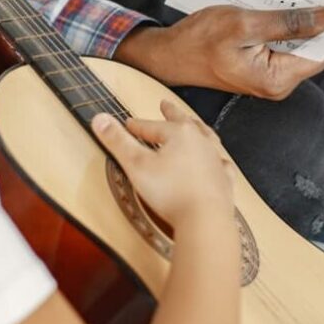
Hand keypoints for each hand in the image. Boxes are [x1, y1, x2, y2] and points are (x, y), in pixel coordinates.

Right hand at [90, 101, 233, 226]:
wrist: (205, 219)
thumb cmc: (170, 192)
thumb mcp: (136, 164)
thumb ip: (117, 141)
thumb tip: (99, 118)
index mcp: (178, 133)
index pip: (151, 126)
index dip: (136, 126)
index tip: (127, 124)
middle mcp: (200, 141)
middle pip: (182, 122)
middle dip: (171, 113)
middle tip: (165, 104)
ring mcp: (214, 159)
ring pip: (206, 137)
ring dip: (198, 129)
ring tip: (194, 123)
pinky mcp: (224, 179)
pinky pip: (222, 164)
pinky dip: (217, 159)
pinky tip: (218, 160)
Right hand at [115, 5, 323, 99]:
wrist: (170, 55)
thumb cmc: (200, 40)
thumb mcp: (244, 25)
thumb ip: (288, 23)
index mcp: (278, 79)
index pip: (323, 52)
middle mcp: (279, 83)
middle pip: (313, 48)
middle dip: (315, 21)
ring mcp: (270, 77)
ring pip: (297, 44)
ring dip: (295, 21)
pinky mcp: (261, 67)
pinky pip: (282, 44)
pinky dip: (281, 26)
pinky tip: (274, 7)